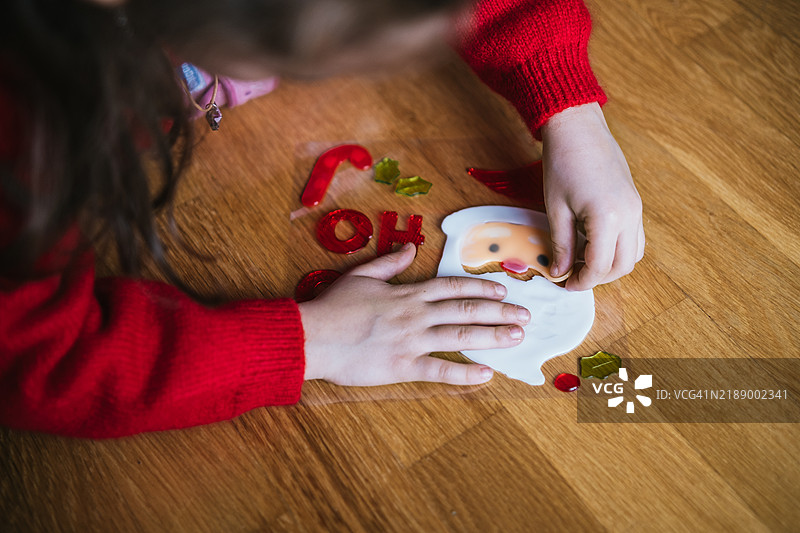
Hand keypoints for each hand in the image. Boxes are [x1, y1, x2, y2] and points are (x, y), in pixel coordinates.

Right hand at [298, 243, 530, 385]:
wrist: (313, 336)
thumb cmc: (333, 307)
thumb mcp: (361, 275)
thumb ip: (389, 262)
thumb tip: (411, 248)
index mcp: (406, 293)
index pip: (451, 286)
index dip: (480, 287)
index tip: (502, 290)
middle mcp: (416, 314)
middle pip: (466, 309)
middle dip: (499, 311)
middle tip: (524, 315)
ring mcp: (412, 340)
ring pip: (461, 336)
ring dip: (493, 336)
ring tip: (516, 337)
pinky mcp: (402, 366)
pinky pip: (440, 370)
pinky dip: (465, 372)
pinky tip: (487, 373)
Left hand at [541, 102, 644, 290]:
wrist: (578, 128)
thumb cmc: (563, 163)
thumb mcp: (556, 209)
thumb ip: (560, 244)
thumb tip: (559, 272)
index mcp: (608, 217)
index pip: (600, 266)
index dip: (582, 281)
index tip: (565, 284)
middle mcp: (630, 215)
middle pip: (623, 266)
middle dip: (599, 278)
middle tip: (573, 277)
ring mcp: (636, 208)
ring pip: (633, 254)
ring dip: (610, 265)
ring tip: (581, 260)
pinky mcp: (635, 202)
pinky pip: (635, 237)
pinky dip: (618, 249)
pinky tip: (592, 243)